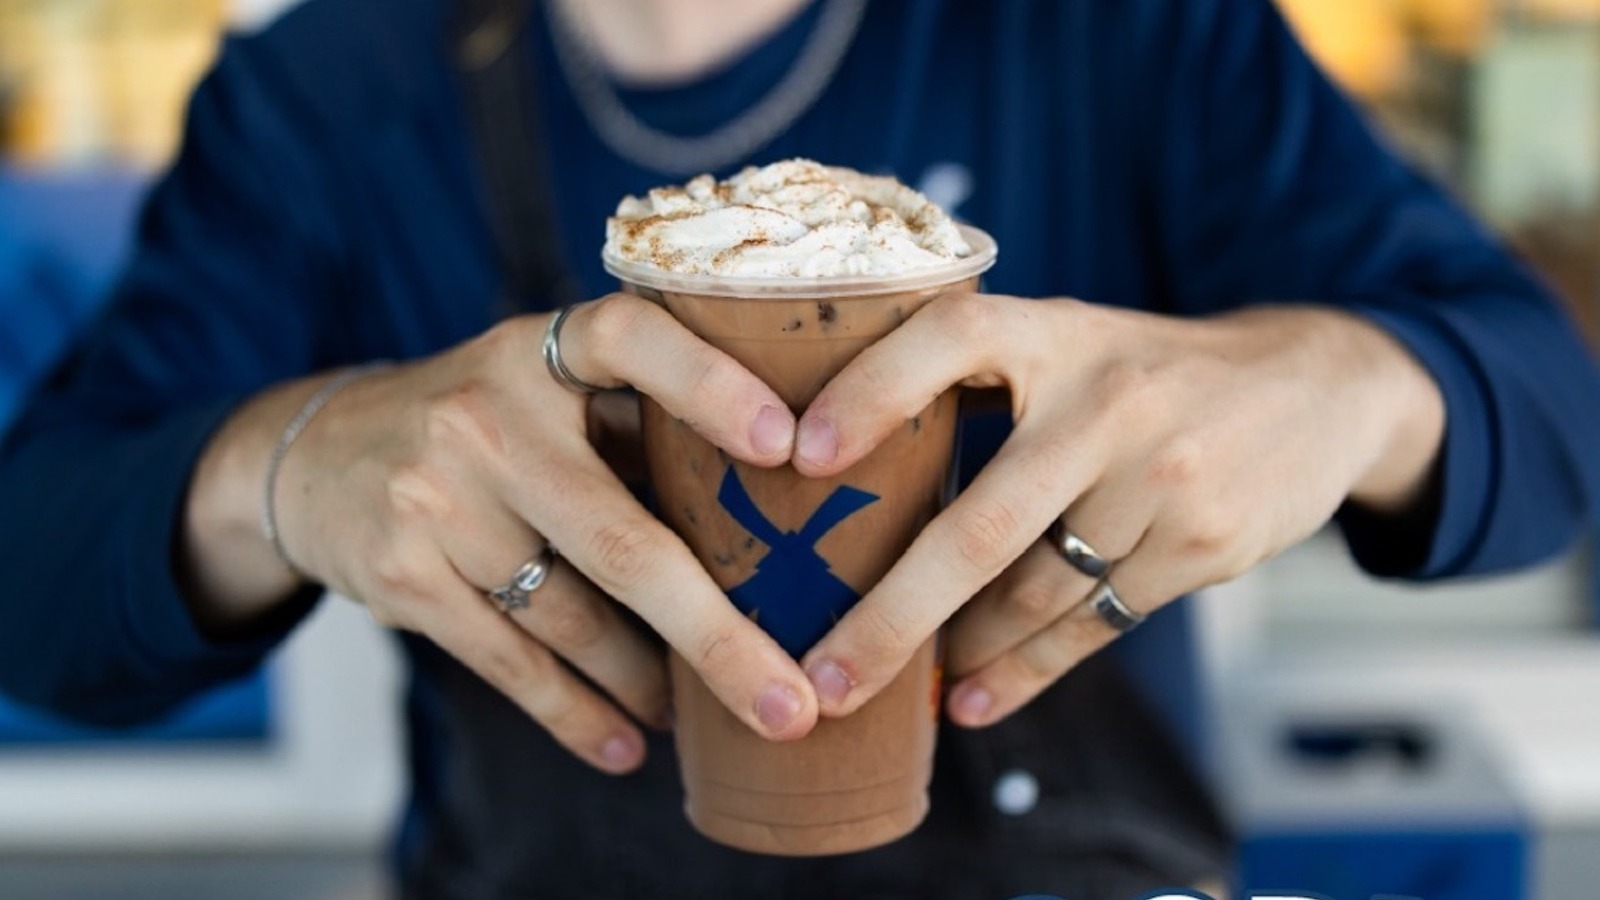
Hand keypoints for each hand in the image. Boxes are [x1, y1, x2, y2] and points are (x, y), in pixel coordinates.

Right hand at [183, 295, 818, 773]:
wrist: (314, 454)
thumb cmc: (485, 421)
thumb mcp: (549, 388)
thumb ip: (641, 424)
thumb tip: (783, 513)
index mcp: (542, 352)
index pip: (632, 339)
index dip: (710, 385)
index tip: (787, 446)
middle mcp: (487, 417)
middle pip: (622, 543)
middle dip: (717, 638)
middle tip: (789, 705)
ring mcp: (435, 498)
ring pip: (574, 618)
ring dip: (651, 683)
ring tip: (714, 719)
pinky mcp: (400, 574)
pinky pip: (510, 661)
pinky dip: (576, 714)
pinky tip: (626, 746)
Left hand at [791, 296, 1442, 725]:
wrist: (1315, 387)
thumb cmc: (1143, 372)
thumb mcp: (1068, 342)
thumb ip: (973, 381)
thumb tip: (832, 463)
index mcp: (1055, 333)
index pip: (947, 342)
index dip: (870, 393)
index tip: (799, 457)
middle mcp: (1106, 403)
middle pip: (980, 527)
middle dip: (891, 616)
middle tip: (822, 675)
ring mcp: (1161, 479)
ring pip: (1033, 594)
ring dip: (957, 650)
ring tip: (890, 688)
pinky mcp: (1201, 546)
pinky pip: (1091, 625)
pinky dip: (1024, 671)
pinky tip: (973, 699)